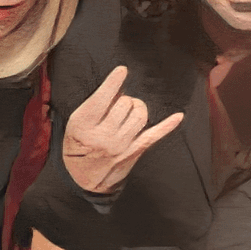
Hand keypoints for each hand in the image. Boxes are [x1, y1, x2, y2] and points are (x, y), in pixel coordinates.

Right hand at [63, 66, 184, 193]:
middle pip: (125, 104)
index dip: (113, 82)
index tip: (122, 70)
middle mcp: (103, 136)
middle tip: (118, 103)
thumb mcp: (73, 125)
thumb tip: (117, 88)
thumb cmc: (76, 145)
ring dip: (137, 108)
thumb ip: (91, 106)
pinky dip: (167, 125)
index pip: (102, 98)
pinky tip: (178, 116)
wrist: (82, 178)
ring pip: (140, 115)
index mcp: (84, 126)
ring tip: (129, 111)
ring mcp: (121, 146)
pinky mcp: (134, 152)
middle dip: (124, 99)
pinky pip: (154, 135)